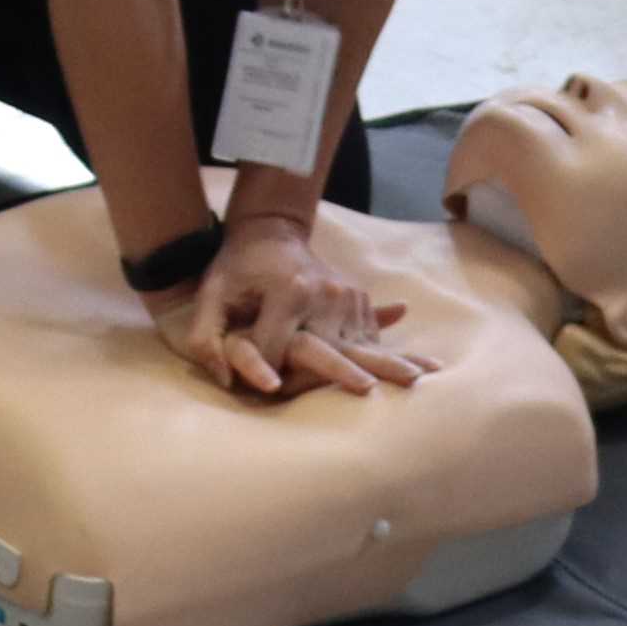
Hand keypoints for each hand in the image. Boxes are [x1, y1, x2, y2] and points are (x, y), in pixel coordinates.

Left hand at [151, 212, 433, 400]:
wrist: (271, 233)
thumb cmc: (236, 269)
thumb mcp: (210, 295)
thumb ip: (205, 337)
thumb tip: (225, 380)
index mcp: (288, 291)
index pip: (276, 349)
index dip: (262, 373)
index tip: (258, 390)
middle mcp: (324, 294)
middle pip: (332, 351)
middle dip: (346, 376)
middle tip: (372, 392)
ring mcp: (347, 296)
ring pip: (356, 346)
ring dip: (371, 369)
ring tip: (417, 383)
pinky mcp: (359, 300)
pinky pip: (369, 336)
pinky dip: (381, 354)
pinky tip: (421, 366)